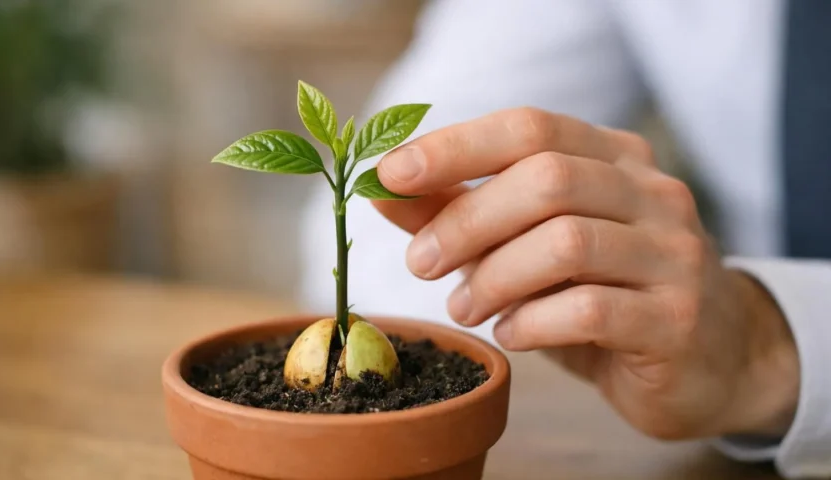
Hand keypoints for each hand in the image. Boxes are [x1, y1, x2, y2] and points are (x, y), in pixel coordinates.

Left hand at [372, 107, 799, 440]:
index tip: (390, 174)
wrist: (713, 360)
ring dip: (494, 277)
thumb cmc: (607, 295)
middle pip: (547, 179)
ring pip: (567, 243)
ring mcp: (673, 254)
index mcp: (615, 159)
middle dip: (467, 219)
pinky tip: (510, 334)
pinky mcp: (675, 319)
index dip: (455, 146)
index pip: (531, 127)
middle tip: (421, 263)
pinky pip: (589, 310)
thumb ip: (466, 213)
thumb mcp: (534, 247)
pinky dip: (531, 322)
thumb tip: (385, 193)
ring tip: (464, 308)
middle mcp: (652, 194)